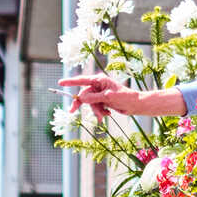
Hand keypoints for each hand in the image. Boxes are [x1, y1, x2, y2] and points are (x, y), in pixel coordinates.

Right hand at [57, 75, 185, 118]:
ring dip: (95, 111)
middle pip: (83, 94)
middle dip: (82, 104)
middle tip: (72, 111)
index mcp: (100, 80)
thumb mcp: (108, 97)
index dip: (70, 82)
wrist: (135, 106)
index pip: (82, 80)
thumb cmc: (125, 97)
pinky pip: (95, 107)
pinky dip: (100, 112)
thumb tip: (81, 98)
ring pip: (89, 103)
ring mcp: (100, 94)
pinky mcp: (103, 101)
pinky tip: (107, 114)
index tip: (60, 82)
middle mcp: (98, 86)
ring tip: (103, 116)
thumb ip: (94, 97)